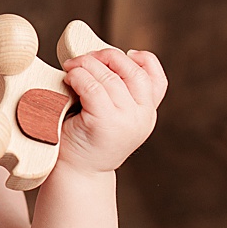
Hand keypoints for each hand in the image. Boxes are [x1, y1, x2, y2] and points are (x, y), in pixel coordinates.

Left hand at [56, 48, 166, 175]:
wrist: (77, 173)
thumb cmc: (87, 138)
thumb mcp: (112, 114)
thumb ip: (119, 92)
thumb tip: (102, 57)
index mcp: (147, 114)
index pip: (157, 79)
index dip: (143, 59)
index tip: (124, 54)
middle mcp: (143, 117)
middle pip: (133, 71)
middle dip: (107, 56)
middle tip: (84, 59)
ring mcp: (126, 121)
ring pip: (110, 76)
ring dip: (87, 64)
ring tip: (71, 68)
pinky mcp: (105, 123)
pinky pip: (92, 87)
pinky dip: (78, 76)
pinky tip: (69, 79)